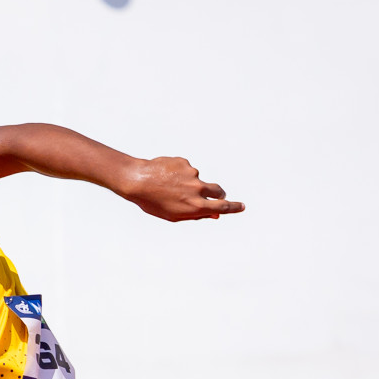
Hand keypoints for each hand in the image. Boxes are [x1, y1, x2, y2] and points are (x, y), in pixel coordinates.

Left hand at [123, 156, 244, 221]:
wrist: (136, 180)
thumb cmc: (152, 202)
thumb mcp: (173, 215)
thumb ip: (196, 215)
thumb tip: (214, 214)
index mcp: (195, 206)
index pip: (222, 207)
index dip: (233, 207)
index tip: (242, 206)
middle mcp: (197, 189)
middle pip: (217, 191)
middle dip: (217, 194)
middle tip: (210, 196)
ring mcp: (192, 174)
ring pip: (197, 180)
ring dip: (188, 183)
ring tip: (168, 186)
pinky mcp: (185, 163)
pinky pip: (185, 170)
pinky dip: (178, 173)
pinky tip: (164, 176)